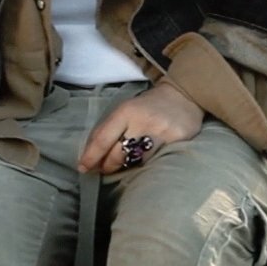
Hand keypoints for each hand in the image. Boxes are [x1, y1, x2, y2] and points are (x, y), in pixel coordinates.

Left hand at [78, 81, 204, 175]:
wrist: (183, 96)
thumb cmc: (147, 107)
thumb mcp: (125, 110)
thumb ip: (108, 129)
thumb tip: (90, 156)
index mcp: (125, 112)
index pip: (103, 139)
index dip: (91, 156)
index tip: (83, 168)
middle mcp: (142, 122)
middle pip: (118, 154)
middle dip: (108, 165)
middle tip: (104, 169)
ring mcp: (161, 133)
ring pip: (137, 162)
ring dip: (127, 167)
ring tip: (124, 166)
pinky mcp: (177, 142)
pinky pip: (156, 162)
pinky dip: (147, 166)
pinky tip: (144, 164)